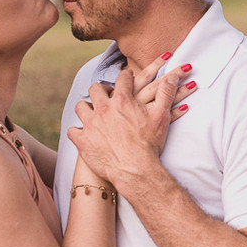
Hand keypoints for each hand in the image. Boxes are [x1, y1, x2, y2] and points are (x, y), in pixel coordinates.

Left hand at [68, 60, 195, 186]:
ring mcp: (91, 125)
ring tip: (92, 113)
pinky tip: (83, 133)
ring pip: (81, 107)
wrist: (135, 170)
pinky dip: (77, 131)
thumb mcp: (161, 116)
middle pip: (96, 89)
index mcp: (122, 101)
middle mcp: (104, 109)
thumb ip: (166, 93)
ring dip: (87, 109)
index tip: (126, 77)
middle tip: (106, 95)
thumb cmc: (149, 144)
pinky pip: (73, 130)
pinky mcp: (82, 141)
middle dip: (101, 90)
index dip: (126, 76)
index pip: (122, 79)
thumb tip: (173, 77)